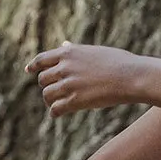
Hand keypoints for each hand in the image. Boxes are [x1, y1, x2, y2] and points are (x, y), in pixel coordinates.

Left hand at [28, 42, 147, 115]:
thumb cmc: (118, 62)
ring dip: (50, 100)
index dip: (33, 65)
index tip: (28, 70)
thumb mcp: (94, 50)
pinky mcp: (75, 100)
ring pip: (47, 95)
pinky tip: (58, 114)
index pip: (42, 59)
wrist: (131, 76)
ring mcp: (69, 84)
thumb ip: (76, 50)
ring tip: (57, 104)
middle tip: (55, 91)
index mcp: (69, 53)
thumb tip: (64, 45)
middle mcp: (65, 67)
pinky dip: (55, 112)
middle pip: (42, 79)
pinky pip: (55, 109)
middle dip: (47, 85)